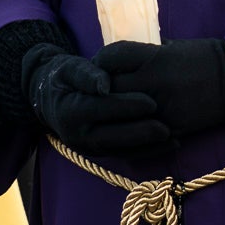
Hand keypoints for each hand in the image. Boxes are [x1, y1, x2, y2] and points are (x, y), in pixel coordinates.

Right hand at [27, 48, 170, 156]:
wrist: (52, 100)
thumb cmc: (65, 78)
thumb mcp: (71, 69)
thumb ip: (87, 74)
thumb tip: (104, 84)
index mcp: (69, 111)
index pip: (101, 109)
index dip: (126, 107)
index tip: (151, 102)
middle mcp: (77, 135)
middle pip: (111, 136)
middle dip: (140, 133)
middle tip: (166, 127)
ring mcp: (88, 147)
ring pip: (120, 150)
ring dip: (147, 147)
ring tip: (172, 138)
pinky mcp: (100, 153)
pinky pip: (125, 155)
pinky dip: (147, 152)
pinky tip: (169, 145)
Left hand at [94, 39, 224, 139]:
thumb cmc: (203, 58)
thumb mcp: (171, 46)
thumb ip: (144, 53)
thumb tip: (119, 58)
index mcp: (153, 57)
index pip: (110, 57)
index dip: (99, 62)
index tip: (100, 67)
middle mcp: (153, 82)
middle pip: (109, 87)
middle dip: (101, 89)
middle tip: (99, 91)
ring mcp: (159, 107)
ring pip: (120, 114)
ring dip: (112, 112)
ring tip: (111, 111)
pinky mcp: (168, 127)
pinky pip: (138, 133)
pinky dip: (130, 130)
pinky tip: (128, 126)